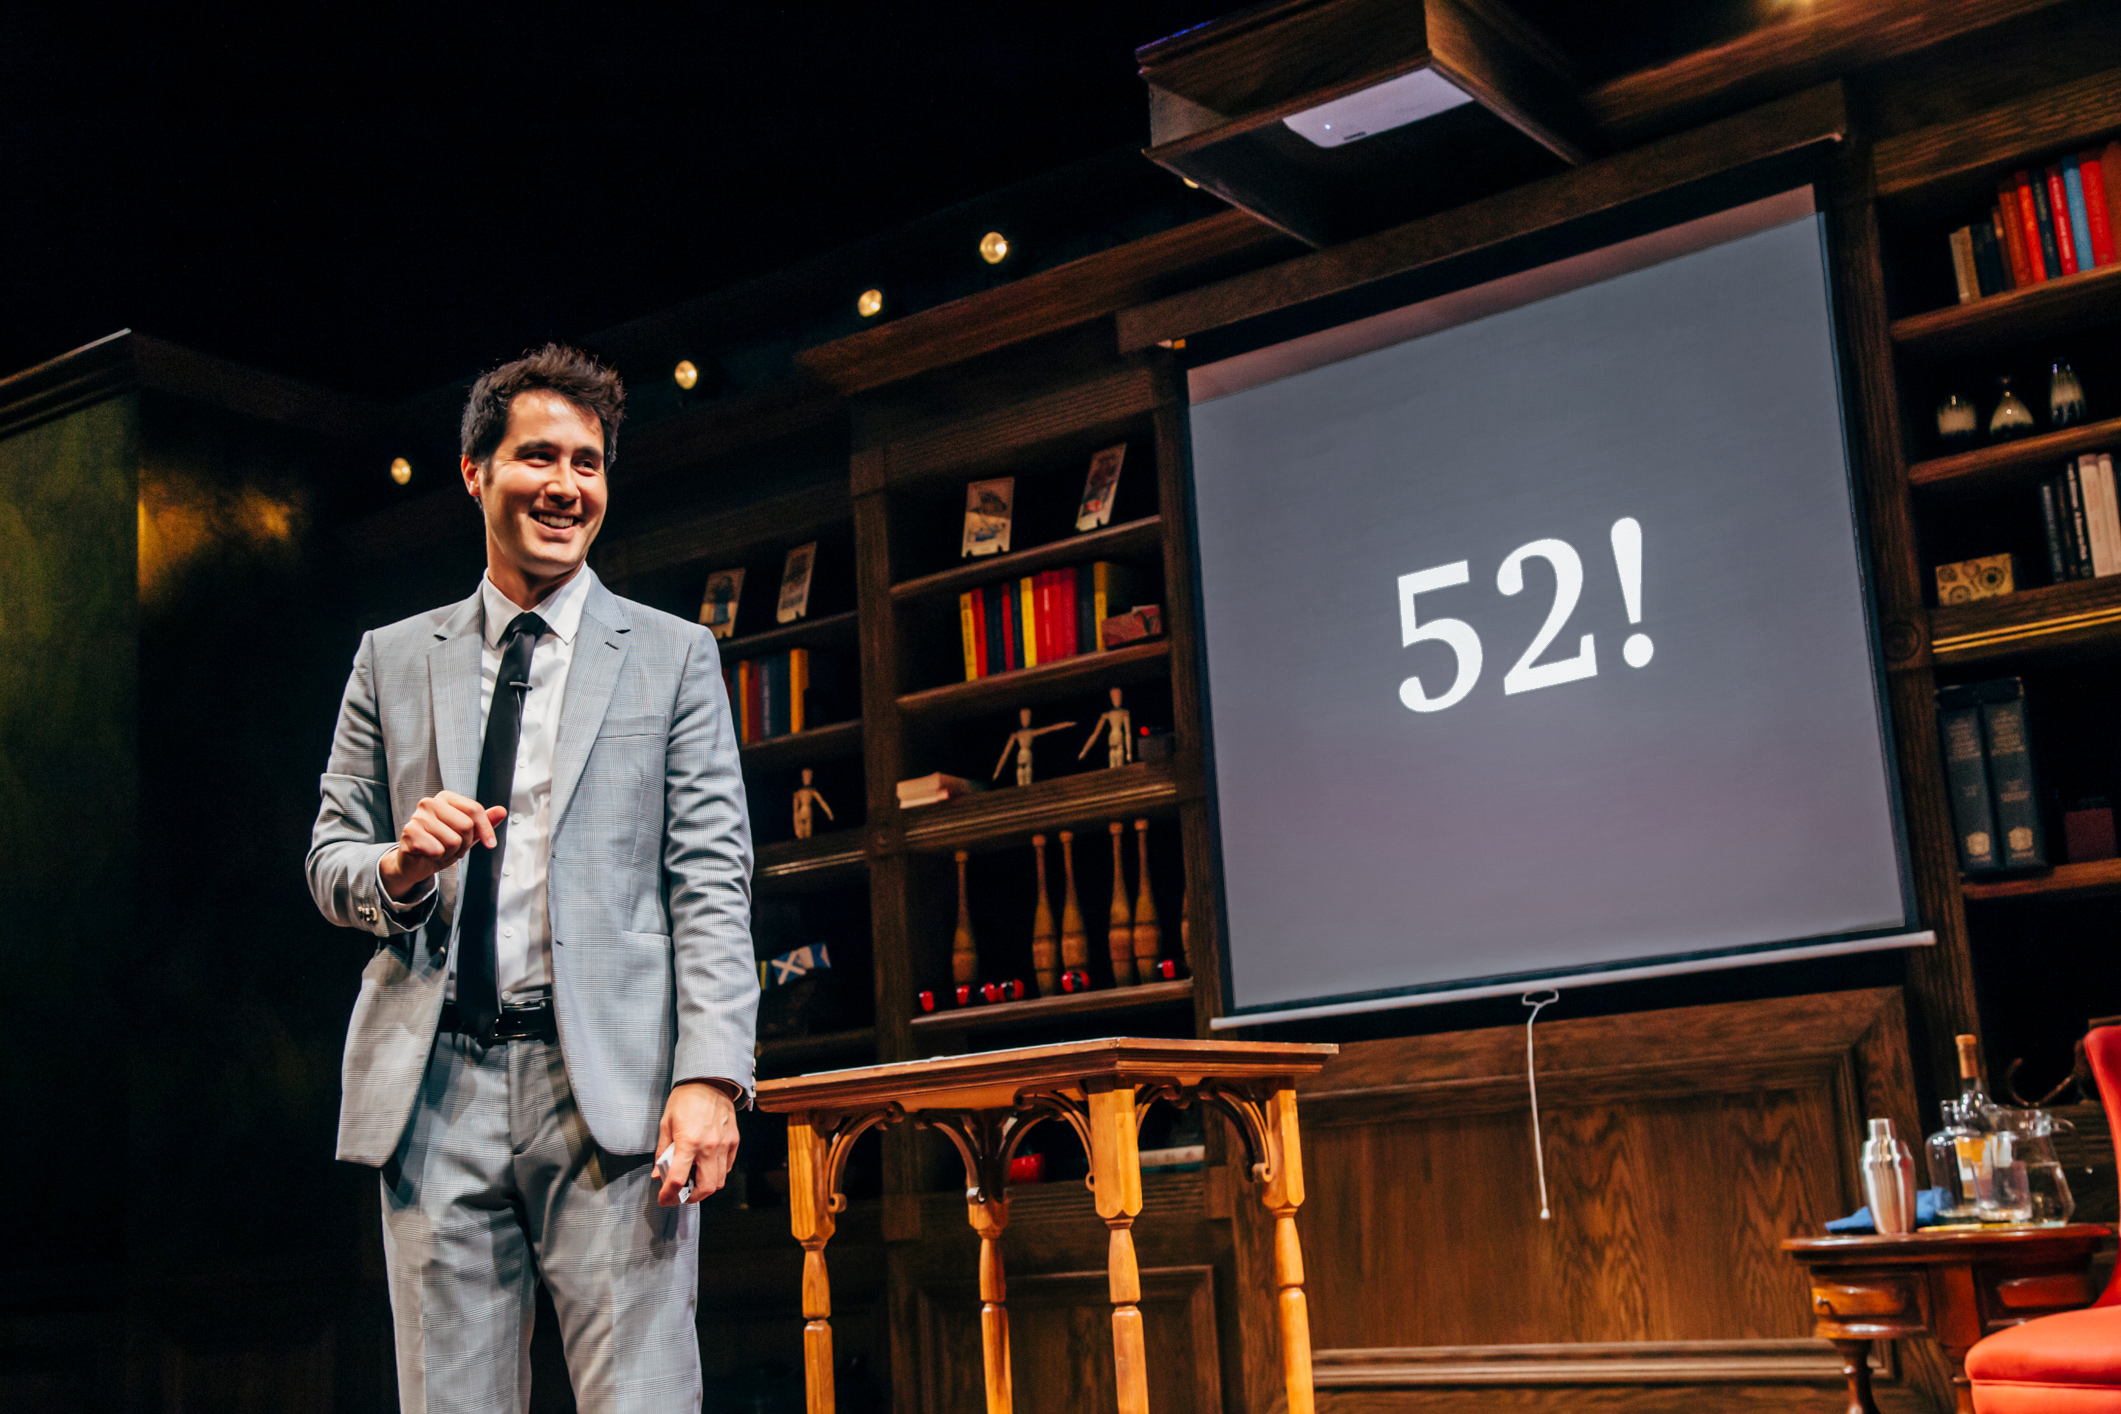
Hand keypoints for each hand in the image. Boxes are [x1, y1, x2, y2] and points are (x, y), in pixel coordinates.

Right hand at [380, 790, 505, 898]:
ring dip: (450, 851)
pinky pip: (437, 849)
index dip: (486, 829)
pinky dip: (437, 857)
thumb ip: (484, 822)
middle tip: (452, 846)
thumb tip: (501, 810)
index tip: (490, 844)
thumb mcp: (467, 834)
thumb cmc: (440, 844)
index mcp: (445, 798)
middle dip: (464, 843)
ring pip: (453, 840)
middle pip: (466, 825)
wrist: (415, 863)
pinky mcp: (410, 833)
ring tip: (440, 849)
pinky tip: (428, 853)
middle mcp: (430, 803)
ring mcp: (418, 817)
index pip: (475, 809)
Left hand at [656, 1081, 738, 1206]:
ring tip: (694, 1181)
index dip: (668, 1195)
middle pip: (705, 1188)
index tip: (664, 1199)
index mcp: (688, 1142)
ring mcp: (724, 1145)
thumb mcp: (666, 1123)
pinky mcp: (733, 1141)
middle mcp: (709, 1147)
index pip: (677, 1180)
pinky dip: (717, 1174)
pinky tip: (707, 1167)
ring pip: (719, 1181)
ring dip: (705, 1188)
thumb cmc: (686, 1099)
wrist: (710, 1080)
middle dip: (691, 1198)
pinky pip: (727, 1167)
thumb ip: (662, 1151)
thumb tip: (658, 1173)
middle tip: (681, 1194)